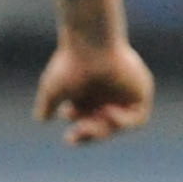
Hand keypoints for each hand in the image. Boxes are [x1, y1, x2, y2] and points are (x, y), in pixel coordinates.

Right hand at [33, 39, 153, 145]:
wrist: (91, 42)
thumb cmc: (70, 63)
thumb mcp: (52, 88)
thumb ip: (46, 105)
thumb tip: (41, 120)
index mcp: (91, 97)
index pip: (88, 125)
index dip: (80, 136)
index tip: (69, 139)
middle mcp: (108, 97)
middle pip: (103, 127)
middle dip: (90, 133)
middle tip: (79, 130)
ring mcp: (126, 95)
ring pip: (119, 126)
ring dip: (105, 130)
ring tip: (92, 123)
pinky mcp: (141, 91)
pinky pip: (138, 118)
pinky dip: (124, 121)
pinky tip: (109, 111)